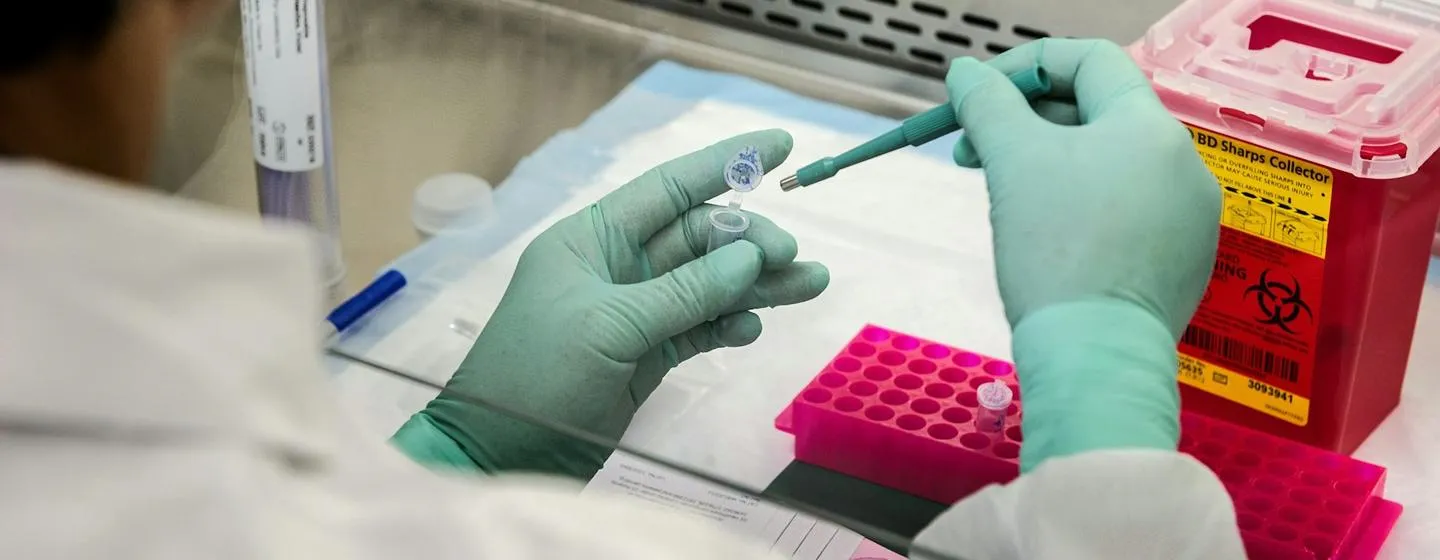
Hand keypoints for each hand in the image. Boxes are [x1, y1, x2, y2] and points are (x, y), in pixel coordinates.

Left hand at [392, 130, 829, 476]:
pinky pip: (700, 327)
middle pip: (699, 238)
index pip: (669, 188)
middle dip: (750, 240)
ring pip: (709, 284)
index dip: (725, 164)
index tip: (782, 145)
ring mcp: (634, 312)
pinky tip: (753, 327)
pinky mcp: (646, 355)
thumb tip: (750, 257)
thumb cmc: (537, 373)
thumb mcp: (608, 325)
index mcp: (593, 238)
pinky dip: (729, 324)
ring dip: (757, 284)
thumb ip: (684, 291)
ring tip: (811, 284)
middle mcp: (616, 267)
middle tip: (792, 257)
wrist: (501, 454)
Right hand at [946, 39, 1219, 470]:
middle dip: (1027, 124)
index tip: (976, 95)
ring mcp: (1189, 218)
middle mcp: (1183, 165)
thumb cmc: (1056, 251)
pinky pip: (1127, 216)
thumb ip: (987, 104)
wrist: (1095, 356)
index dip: (1023, 66)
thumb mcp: (1012, 161)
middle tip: (972, 150)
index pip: (1089, 60)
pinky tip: (1045, 242)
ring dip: (1051, 167)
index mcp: (1149, 127)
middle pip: (1097, 115)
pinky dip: (1081, 212)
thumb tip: (966, 74)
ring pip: (1110, 168)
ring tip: (1004, 199)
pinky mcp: (1181, 265)